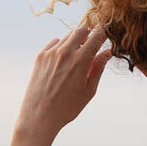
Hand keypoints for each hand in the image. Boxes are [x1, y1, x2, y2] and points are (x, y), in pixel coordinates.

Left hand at [1, 27, 112, 145]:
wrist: (39, 116)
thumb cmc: (67, 108)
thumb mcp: (89, 91)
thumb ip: (98, 68)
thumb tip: (107, 52)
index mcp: (81, 61)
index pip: (97, 36)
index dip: (104, 34)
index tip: (107, 37)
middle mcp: (65, 52)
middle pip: (82, 29)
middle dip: (89, 35)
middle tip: (93, 47)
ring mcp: (51, 52)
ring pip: (68, 35)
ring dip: (76, 41)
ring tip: (78, 59)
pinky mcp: (41, 56)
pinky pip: (55, 42)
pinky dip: (62, 47)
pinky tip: (64, 61)